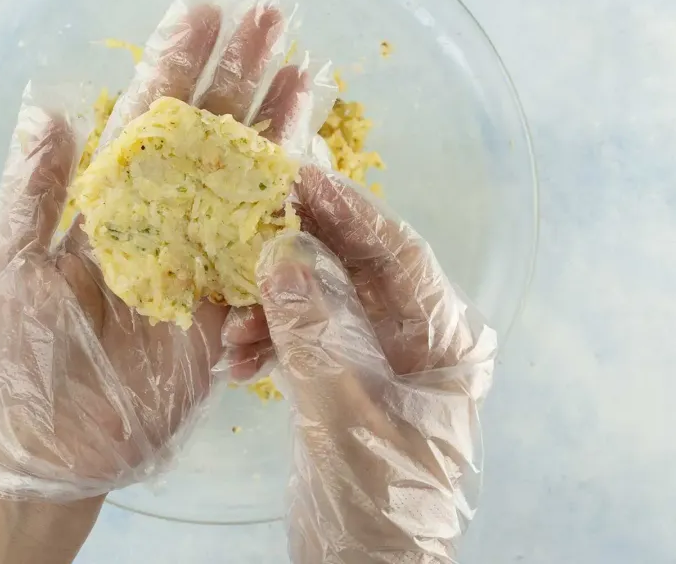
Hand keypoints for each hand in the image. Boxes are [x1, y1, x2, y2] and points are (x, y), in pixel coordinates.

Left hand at [0, 0, 315, 500]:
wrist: (55, 449)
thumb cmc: (17, 357)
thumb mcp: (8, 266)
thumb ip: (32, 190)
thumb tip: (45, 108)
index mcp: (102, 198)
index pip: (143, 114)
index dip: (173, 61)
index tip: (202, 9)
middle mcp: (155, 214)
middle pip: (203, 130)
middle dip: (235, 71)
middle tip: (271, 14)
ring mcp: (194, 253)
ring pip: (240, 174)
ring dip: (271, 120)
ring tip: (303, 64)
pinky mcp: (224, 298)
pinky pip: (261, 241)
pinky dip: (288, 199)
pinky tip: (313, 155)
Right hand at [246, 167, 497, 562]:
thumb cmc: (378, 497)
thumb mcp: (347, 408)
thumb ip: (315, 327)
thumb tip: (281, 250)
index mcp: (444, 339)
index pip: (398, 253)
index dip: (350, 211)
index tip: (299, 178)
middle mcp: (415, 340)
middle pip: (353, 270)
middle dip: (298, 254)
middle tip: (247, 226)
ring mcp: (375, 360)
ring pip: (319, 302)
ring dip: (272, 306)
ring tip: (231, 322)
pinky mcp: (339, 382)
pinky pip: (301, 339)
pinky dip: (268, 341)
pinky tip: (236, 356)